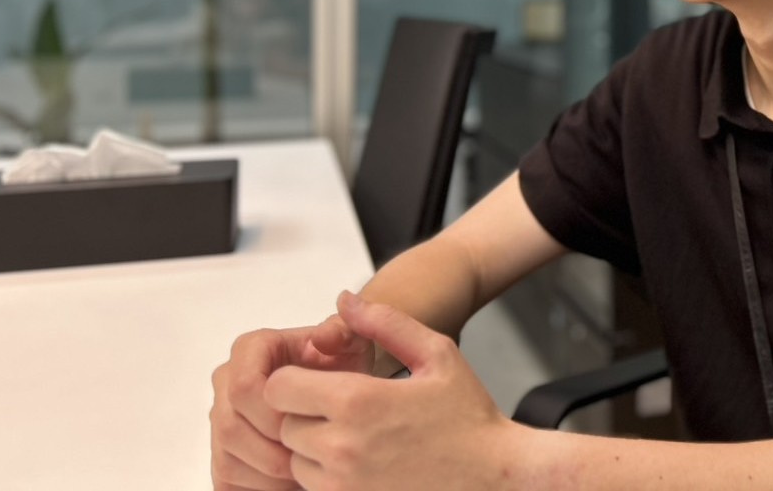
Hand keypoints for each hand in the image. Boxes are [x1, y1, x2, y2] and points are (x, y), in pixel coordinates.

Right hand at [211, 308, 374, 489]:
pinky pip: (227, 480)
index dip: (274, 412)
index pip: (245, 386)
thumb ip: (343, 332)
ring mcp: (221, 419)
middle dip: (272, 450)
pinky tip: (292, 485)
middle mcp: (227, 381)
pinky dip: (260, 488)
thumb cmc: (344, 366)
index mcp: (251, 349)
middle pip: (229, 428)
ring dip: (268, 475)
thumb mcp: (353, 343)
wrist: (338, 392)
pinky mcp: (223, 451)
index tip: (310, 423)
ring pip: (227, 460)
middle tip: (310, 460)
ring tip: (306, 474)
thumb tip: (323, 337)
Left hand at [264, 291, 522, 490]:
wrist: (494, 476)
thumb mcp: (437, 354)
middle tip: (343, 410)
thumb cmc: (468, 417)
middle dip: (305, 414)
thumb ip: (386, 322)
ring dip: (313, 449)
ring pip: (295, 462)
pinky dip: (328, 477)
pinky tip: (363, 464)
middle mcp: (341, 447)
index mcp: (357, 401)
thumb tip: (345, 301)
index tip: (320, 381)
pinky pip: (313, 490)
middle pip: (284, 426)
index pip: (278, 388)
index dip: (294, 380)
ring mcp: (343, 486)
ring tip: (357, 438)